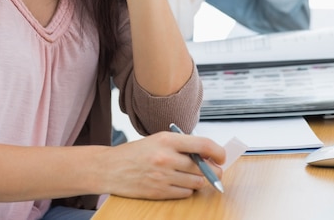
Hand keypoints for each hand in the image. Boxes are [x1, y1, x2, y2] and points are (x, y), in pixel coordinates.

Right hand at [102, 131, 224, 199]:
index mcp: (167, 139)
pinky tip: (180, 183)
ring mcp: (162, 176)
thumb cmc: (136, 152)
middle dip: (212, 170)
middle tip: (215, 170)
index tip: (222, 156)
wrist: (111, 168)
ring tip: (193, 176)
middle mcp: (166, 157)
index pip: (202, 144)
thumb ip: (181, 145)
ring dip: (199, 181)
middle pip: (202, 167)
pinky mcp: (158, 192)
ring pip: (195, 183)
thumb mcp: (158, 140)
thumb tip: (207, 156)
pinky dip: (187, 190)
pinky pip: (184, 194)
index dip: (217, 151)